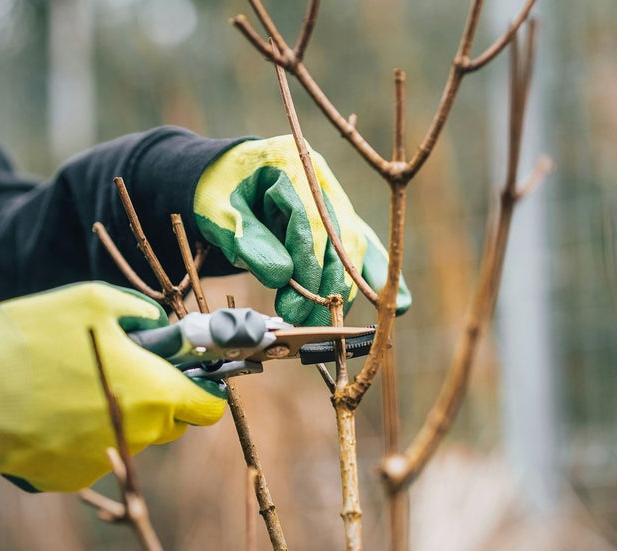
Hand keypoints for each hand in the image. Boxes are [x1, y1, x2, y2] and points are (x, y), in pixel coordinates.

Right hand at [0, 282, 226, 491]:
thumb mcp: (95, 301)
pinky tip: (50, 409)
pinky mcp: (69, 477)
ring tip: (75, 384)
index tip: (188, 374)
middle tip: (125, 369)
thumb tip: (159, 324)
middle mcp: (138, 435)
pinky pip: (90, 454)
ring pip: (130, 439)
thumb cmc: (35, 338)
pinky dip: (80, 435)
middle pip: (171, 424)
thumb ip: (141, 314)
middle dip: (159, 399)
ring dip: (117, 415)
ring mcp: (103, 461)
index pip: (209, 408)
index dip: (203, 388)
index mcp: (154, 393)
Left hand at [193, 135, 410, 324]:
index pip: (311, 220)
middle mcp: (322, 180)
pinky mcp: (341, 220)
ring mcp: (336, 200)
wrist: (226, 176)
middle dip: (326, 283)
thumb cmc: (219, 192)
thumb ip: (247, 240)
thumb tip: (282, 277)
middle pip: (340, 235)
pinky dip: (377, 276)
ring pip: (355, 246)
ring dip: (344, 288)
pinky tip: (398, 305)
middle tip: (303, 320)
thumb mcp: (218, 211)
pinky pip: (363, 249)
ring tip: (325, 322)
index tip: (296, 303)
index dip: (308, 265)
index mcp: (293, 162)